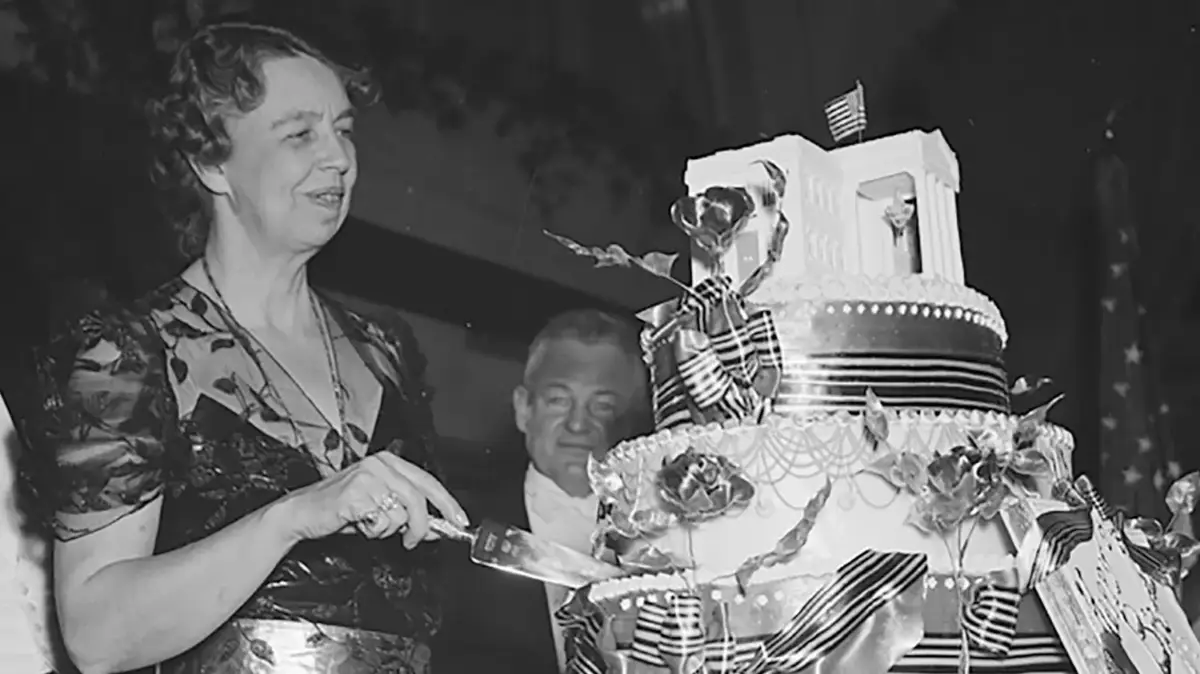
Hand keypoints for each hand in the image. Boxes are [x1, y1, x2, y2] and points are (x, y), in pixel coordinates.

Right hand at [276, 452, 469, 547]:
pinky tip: (358, 524)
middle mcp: (380, 465)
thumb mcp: (379, 507)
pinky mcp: (356, 494)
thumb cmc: (339, 508)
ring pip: (400, 514)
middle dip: (421, 525)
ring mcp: (368, 477)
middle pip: (418, 498)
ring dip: (388, 529)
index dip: (447, 503)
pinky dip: (373, 531)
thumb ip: (407, 513)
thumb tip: (436, 527)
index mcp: (388, 462)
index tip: (459, 521)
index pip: (428, 481)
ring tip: (369, 525)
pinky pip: (381, 522)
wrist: (302, 512)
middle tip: (414, 540)